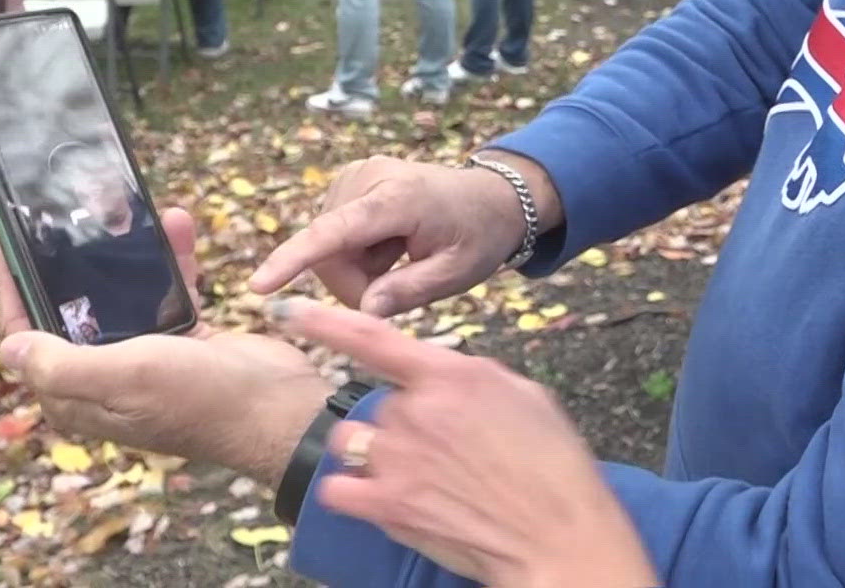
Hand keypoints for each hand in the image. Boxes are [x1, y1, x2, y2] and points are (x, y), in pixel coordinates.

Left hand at [0, 210, 330, 485]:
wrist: (280, 410)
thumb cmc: (198, 398)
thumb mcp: (124, 378)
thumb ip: (63, 364)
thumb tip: (8, 347)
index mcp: (78, 395)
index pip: (28, 342)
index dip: (15, 296)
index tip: (10, 248)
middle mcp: (106, 378)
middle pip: (75, 314)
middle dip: (74, 267)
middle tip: (71, 221)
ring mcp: (147, 359)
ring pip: (124, 299)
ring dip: (129, 258)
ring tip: (132, 213)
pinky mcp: (187, 342)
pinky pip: (167, 295)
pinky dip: (172, 264)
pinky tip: (178, 228)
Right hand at [250, 154, 558, 316]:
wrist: (492, 197)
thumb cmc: (478, 235)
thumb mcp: (456, 273)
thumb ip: (409, 292)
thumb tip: (363, 311)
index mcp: (399, 198)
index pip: (336, 232)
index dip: (295, 259)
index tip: (259, 285)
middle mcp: (369, 177)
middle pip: (328, 251)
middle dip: (353, 283)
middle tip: (395, 290)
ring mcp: (355, 175)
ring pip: (326, 246)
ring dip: (356, 269)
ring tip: (399, 257)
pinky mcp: (348, 182)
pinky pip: (331, 234)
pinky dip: (355, 252)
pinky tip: (389, 244)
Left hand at [279, 301, 658, 587]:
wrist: (557, 534)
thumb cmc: (554, 466)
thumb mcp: (526, 396)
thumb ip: (472, 378)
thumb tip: (441, 378)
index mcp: (453, 375)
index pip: (373, 339)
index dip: (324, 321)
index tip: (287, 309)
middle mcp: (417, 411)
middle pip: (378, 405)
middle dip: (404, 424)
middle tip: (449, 453)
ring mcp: (397, 459)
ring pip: (353, 443)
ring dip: (375, 454)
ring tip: (421, 478)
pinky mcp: (387, 506)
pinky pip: (339, 488)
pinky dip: (354, 492)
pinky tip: (387, 499)